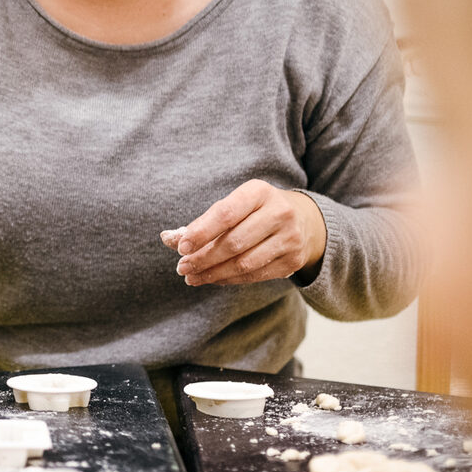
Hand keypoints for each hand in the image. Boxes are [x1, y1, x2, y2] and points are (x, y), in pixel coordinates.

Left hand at [163, 180, 327, 286]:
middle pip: (234, 243)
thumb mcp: (232, 205)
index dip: (201, 232)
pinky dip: (229, 279)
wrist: (304, 219)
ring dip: (213, 273)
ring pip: (244, 263)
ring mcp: (290, 239)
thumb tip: (167, 239)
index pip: (225, 214)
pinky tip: (212, 278)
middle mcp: (279, 213)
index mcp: (259, 192)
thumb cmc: (254, 210)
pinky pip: (255, 275)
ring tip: (191, 276)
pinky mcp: (293, 261)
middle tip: (181, 267)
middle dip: (203, 258)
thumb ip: (202, 222)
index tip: (181, 247)